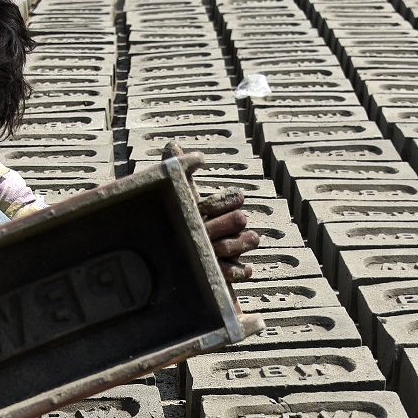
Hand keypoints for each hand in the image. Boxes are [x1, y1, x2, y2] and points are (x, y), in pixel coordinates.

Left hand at [164, 141, 260, 281]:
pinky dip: (238, 269)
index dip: (218, 203)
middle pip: (241, 219)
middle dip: (223, 224)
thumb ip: (175, 171)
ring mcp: (234, 249)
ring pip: (250, 239)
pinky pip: (246, 269)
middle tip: (204, 232)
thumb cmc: (174, 224)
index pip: (233, 197)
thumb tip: (173, 144)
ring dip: (232, 245)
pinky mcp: (231, 272)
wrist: (166, 260)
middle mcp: (231, 225)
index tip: (200, 209)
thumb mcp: (174, 198)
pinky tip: (226, 270)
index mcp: (221, 206)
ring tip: (213, 250)